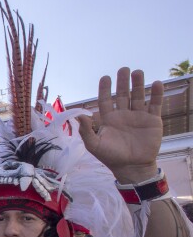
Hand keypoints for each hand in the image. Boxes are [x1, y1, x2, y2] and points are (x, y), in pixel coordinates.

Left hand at [78, 68, 162, 183]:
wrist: (132, 167)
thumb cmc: (111, 157)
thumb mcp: (94, 145)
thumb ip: (85, 130)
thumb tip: (79, 115)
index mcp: (109, 119)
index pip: (105, 100)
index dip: (105, 89)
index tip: (105, 77)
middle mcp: (123, 114)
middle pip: (123, 94)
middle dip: (123, 82)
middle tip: (123, 69)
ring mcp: (138, 116)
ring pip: (139, 96)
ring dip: (138, 84)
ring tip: (138, 72)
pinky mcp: (153, 120)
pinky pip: (155, 104)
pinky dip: (157, 94)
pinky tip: (157, 83)